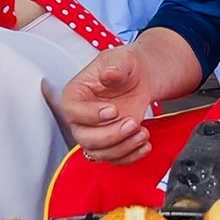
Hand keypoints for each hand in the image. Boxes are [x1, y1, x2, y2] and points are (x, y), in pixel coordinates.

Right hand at [57, 46, 158, 163]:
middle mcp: (80, 119)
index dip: (92, 115)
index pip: (73, 112)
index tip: (113, 110)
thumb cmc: (122, 68)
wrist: (136, 79)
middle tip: (132, 122)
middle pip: (85, 139)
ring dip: (123, 148)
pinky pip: (115, 159)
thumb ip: (115, 66)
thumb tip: (109, 75)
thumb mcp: (120, 59)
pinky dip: (131, 156)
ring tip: (143, 133)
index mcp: (74, 96)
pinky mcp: (110, 144)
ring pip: (99, 153)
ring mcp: (94, 134)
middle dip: (111, 135)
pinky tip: (145, 145)